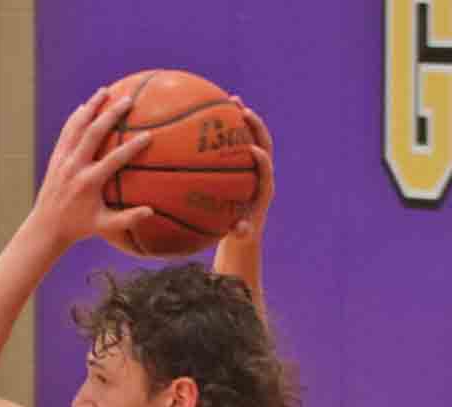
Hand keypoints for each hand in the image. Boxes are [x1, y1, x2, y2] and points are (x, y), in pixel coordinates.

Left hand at [32, 88, 153, 250]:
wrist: (46, 227)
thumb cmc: (78, 227)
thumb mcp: (103, 226)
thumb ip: (126, 219)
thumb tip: (151, 212)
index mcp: (88, 183)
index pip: (114, 160)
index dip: (132, 147)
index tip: (148, 136)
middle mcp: (74, 167)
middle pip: (93, 133)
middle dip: (111, 114)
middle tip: (128, 99)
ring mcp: (62, 160)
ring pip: (76, 127)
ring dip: (91, 107)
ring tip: (105, 91)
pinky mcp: (55, 158)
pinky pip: (66, 133)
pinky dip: (75, 118)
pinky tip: (85, 106)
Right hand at [227, 101, 273, 239]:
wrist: (246, 227)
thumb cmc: (240, 232)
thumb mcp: (240, 235)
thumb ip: (241, 232)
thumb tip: (239, 231)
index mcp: (264, 187)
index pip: (266, 168)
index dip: (261, 159)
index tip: (252, 150)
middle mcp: (262, 171)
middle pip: (264, 142)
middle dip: (256, 127)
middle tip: (243, 111)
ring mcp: (253, 164)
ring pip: (251, 136)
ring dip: (243, 119)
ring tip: (231, 100)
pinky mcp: (243, 161)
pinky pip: (236, 140)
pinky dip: (228, 127)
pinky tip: (212, 114)